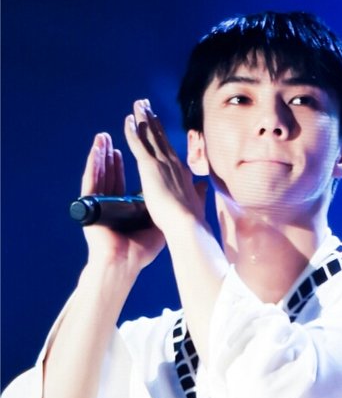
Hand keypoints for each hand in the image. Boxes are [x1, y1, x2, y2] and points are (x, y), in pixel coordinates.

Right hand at [80, 132, 165, 271]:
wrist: (124, 264)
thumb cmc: (141, 251)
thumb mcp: (160, 224)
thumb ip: (172, 208)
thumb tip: (194, 191)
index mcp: (126, 207)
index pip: (127, 179)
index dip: (132, 161)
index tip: (137, 144)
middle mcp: (112, 203)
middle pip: (112, 172)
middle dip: (114, 153)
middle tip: (118, 133)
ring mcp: (101, 204)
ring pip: (100, 173)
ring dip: (101, 154)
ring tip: (104, 137)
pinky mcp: (91, 207)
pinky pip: (91, 181)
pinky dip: (93, 165)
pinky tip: (96, 152)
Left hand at [124, 99, 206, 236]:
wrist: (187, 223)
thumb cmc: (191, 219)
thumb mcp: (197, 201)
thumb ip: (199, 192)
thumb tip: (203, 186)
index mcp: (181, 171)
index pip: (169, 148)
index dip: (162, 134)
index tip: (157, 122)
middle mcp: (172, 162)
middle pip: (159, 136)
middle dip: (152, 120)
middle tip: (145, 105)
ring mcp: (162, 162)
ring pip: (149, 135)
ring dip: (142, 118)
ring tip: (137, 104)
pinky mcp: (149, 166)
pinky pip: (138, 143)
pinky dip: (132, 131)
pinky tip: (127, 120)